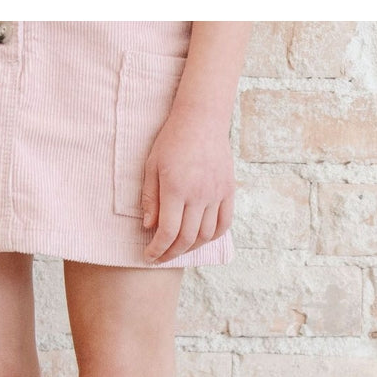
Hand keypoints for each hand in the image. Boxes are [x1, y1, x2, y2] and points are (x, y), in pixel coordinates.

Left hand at [140, 109, 235, 263]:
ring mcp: (217, 193)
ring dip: (190, 248)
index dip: (157, 250)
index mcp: (176, 188)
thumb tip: (149, 227)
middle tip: (160, 258)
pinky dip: (212, 237)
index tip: (148, 256)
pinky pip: (224, 223)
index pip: (167, 232)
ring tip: (177, 249)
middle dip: (171, 254)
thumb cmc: (171, 141)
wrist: (202, 118)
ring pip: (206, 235)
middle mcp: (199, 194)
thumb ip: (149, 199)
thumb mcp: (151, 167)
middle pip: (186, 239)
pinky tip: (200, 239)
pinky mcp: (228, 190)